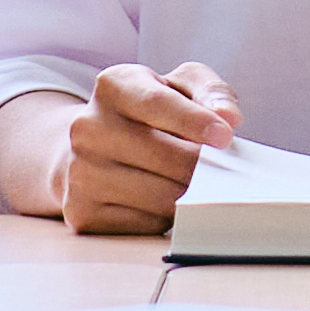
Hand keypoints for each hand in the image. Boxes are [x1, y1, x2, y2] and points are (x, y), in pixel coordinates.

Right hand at [59, 62, 238, 238]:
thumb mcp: (177, 87)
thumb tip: (228, 117)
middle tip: (219, 170)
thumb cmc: (147, 116)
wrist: (89, 150)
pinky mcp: (83, 211)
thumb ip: (209, 91)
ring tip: (190, 183)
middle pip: (167, 157)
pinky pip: (147, 224)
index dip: (196, 122)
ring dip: (189, 195)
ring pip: (162, 197)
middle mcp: (88, 127)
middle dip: (203, 167)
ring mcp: (80, 172)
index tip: (225, 137)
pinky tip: (161, 201)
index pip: (158, 103)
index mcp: (113, 86)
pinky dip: (165, 217)